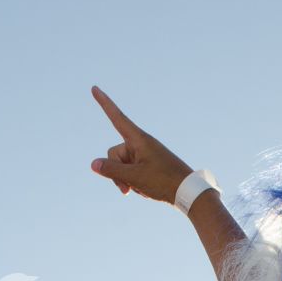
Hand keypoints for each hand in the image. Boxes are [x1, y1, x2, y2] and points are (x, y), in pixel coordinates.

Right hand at [89, 87, 196, 204]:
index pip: (117, 117)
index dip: (104, 103)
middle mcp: (140, 144)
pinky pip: (131, 172)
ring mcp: (143, 155)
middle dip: (116, 173)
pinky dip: (134, 182)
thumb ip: (111, 170)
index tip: (94, 88)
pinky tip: (147, 190)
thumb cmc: (164, 181)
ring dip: (125, 180)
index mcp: (139, 139)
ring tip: (140, 189)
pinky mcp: (147, 165)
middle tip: (126, 189)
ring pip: (121, 166)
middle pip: (114, 154)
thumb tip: (94, 164)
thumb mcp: (135, 177)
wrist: (188, 192)